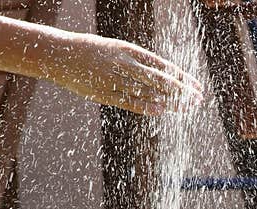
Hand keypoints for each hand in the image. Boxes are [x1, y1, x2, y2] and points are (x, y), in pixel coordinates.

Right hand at [47, 32, 202, 114]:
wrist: (58, 54)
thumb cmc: (91, 51)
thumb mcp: (117, 49)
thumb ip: (138, 62)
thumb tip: (161, 74)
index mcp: (130, 51)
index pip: (164, 66)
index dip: (183, 78)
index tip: (197, 87)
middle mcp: (125, 64)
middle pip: (161, 80)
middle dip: (182, 91)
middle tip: (198, 100)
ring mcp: (115, 79)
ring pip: (148, 92)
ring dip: (169, 101)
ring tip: (186, 108)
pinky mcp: (104, 93)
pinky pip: (130, 102)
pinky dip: (147, 107)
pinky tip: (162, 111)